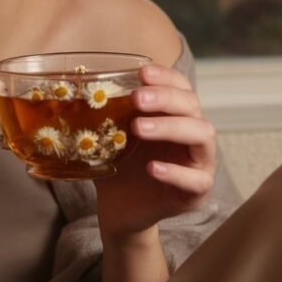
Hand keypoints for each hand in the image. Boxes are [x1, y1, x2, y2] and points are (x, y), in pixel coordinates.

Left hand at [93, 63, 216, 239]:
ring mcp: (198, 163)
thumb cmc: (121, 166)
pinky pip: (196, 180)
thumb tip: (79, 88)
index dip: (165, 76)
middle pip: (192, 105)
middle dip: (165, 97)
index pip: (180, 87)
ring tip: (139, 128)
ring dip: (171, 127)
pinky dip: (175, 172)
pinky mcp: (196, 193)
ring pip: (202, 135)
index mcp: (174, 116)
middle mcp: (191, 134)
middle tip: (137, 98)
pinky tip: (152, 168)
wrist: (120, 209)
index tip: (142, 72)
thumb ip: (106, 113)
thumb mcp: (111, 135)